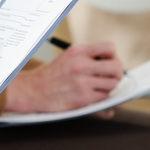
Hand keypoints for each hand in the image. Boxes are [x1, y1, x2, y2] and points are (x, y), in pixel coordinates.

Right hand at [3, 41, 122, 113]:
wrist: (32, 91)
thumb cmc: (51, 75)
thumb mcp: (67, 58)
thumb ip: (88, 58)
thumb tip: (115, 68)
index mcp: (78, 50)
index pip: (109, 47)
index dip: (113, 56)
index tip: (107, 63)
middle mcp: (81, 64)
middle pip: (117, 66)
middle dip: (117, 74)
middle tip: (111, 78)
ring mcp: (82, 81)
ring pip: (113, 84)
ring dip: (108, 89)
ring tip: (98, 89)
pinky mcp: (83, 98)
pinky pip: (105, 99)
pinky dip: (103, 101)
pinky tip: (93, 99)